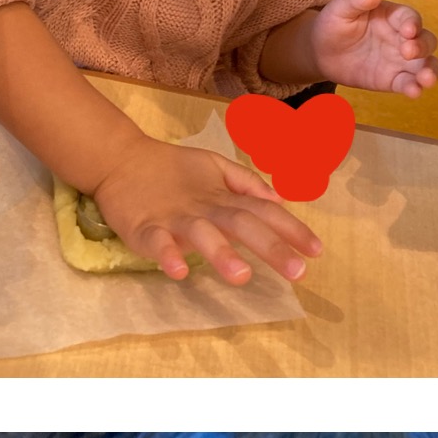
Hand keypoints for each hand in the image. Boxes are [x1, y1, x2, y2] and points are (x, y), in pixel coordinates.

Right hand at [90, 136, 323, 284]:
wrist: (120, 160)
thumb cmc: (171, 170)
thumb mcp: (214, 167)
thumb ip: (246, 183)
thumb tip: (281, 199)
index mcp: (223, 197)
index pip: (265, 211)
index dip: (292, 229)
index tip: (317, 252)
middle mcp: (205, 208)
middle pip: (243, 224)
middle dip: (271, 247)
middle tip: (297, 272)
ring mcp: (174, 218)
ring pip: (202, 235)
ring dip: (222, 254)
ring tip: (242, 277)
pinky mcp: (144, 227)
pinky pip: (157, 242)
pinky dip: (167, 255)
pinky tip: (178, 271)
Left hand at [311, 0, 437, 97]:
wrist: (320, 53)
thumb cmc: (334, 25)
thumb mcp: (340, 9)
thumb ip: (355, 0)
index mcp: (393, 17)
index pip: (409, 18)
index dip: (412, 23)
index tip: (408, 30)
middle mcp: (403, 38)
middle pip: (425, 40)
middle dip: (422, 46)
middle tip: (408, 52)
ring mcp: (400, 60)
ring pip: (425, 63)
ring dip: (430, 70)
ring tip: (426, 79)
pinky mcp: (392, 79)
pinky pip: (407, 83)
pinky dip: (414, 87)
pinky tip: (414, 92)